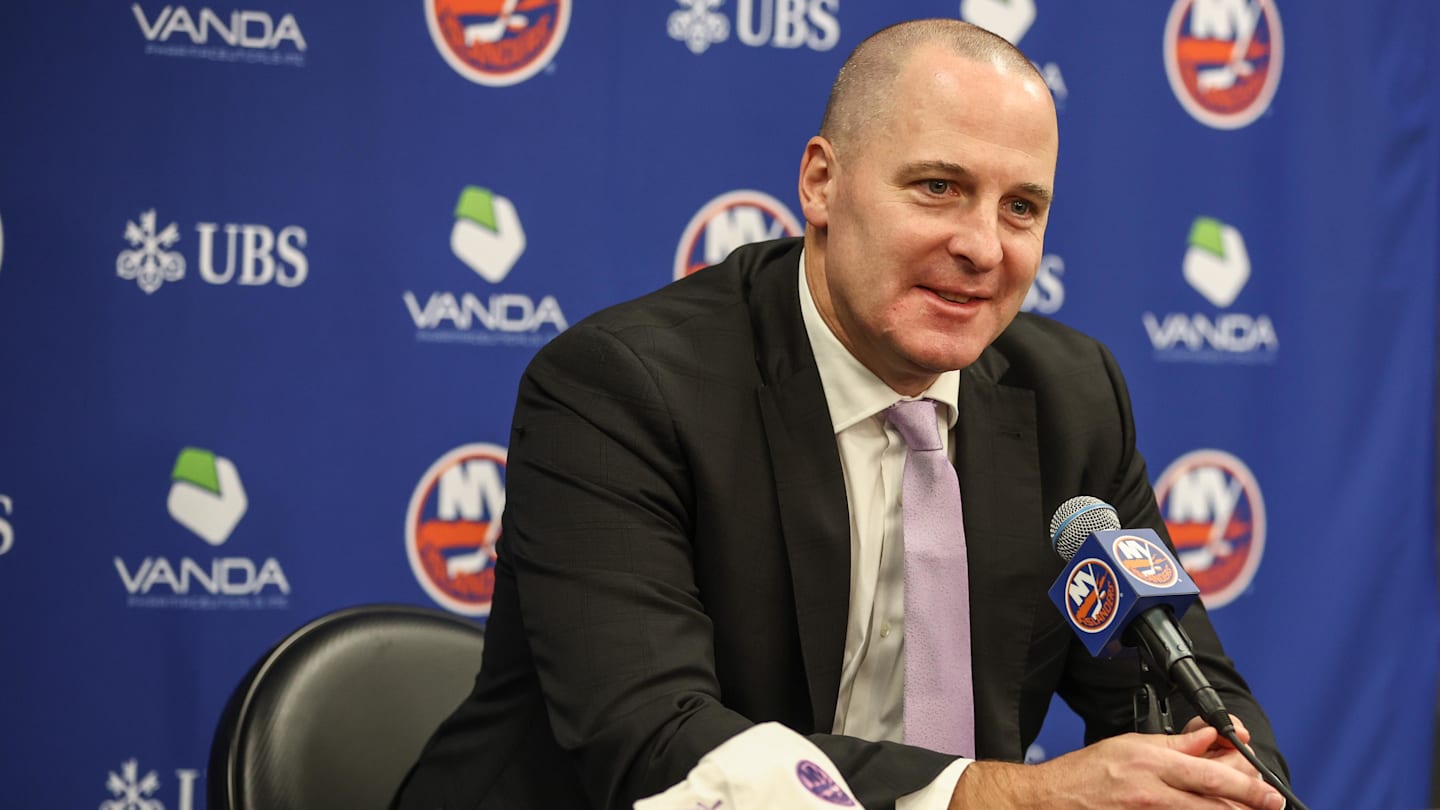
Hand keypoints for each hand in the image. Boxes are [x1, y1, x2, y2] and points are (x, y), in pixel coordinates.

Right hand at [949, 727, 1284, 808]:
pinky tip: (1210, 809)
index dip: (1248, 783)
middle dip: (1248, 802)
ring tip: (1244, 806)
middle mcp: (1153, 792)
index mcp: (1151, 762)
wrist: (1053, 799)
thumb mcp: (1131, 744)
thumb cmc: (1088, 771)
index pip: (1213, 773)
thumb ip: (1175, 744)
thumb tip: (1210, 736)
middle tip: (1268, 801)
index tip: (1268, 790)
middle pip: (1216, 803)